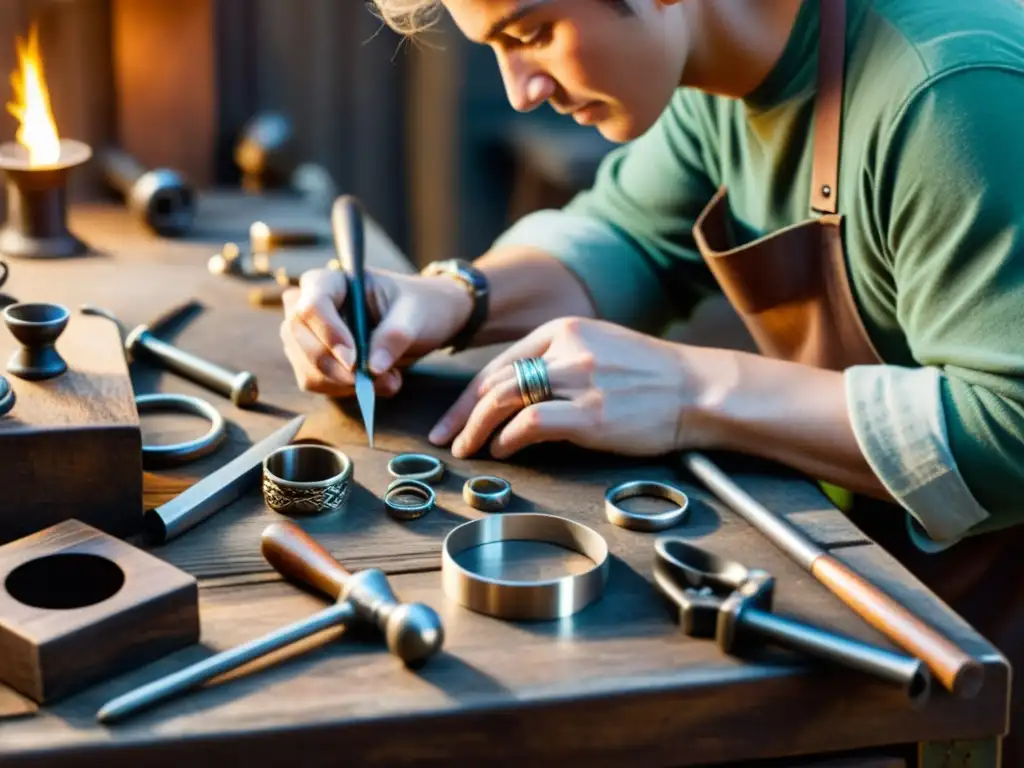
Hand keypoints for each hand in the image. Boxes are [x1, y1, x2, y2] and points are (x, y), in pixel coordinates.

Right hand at [280, 266, 472, 397]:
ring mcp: (305, 334)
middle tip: (377, 378)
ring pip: (307, 367)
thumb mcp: (415, 316)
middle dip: (337, 367)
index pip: (312, 305)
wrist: (420, 322)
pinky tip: (373, 382)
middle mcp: (309, 305)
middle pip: (300, 338)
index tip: (355, 359)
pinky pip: (315, 382)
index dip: (329, 334)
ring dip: (345, 384)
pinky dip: (345, 390)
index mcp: (331, 281)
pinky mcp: (311, 361)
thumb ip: (395, 336)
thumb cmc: (417, 307)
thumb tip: (373, 367)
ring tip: (387, 379)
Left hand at [429, 317, 708, 458]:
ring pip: (504, 399)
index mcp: (564, 329)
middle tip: (445, 438)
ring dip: (476, 429)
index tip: (452, 417)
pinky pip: (531, 424)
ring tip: (466, 450)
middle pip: (495, 381)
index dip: (469, 394)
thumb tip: (512, 398)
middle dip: (462, 413)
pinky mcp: (593, 414)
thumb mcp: (599, 350)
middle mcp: (567, 348)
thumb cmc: (650, 377)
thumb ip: (557, 363)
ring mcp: (580, 379)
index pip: (500, 362)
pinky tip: (502, 452)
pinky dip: (508, 439)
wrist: (699, 390)